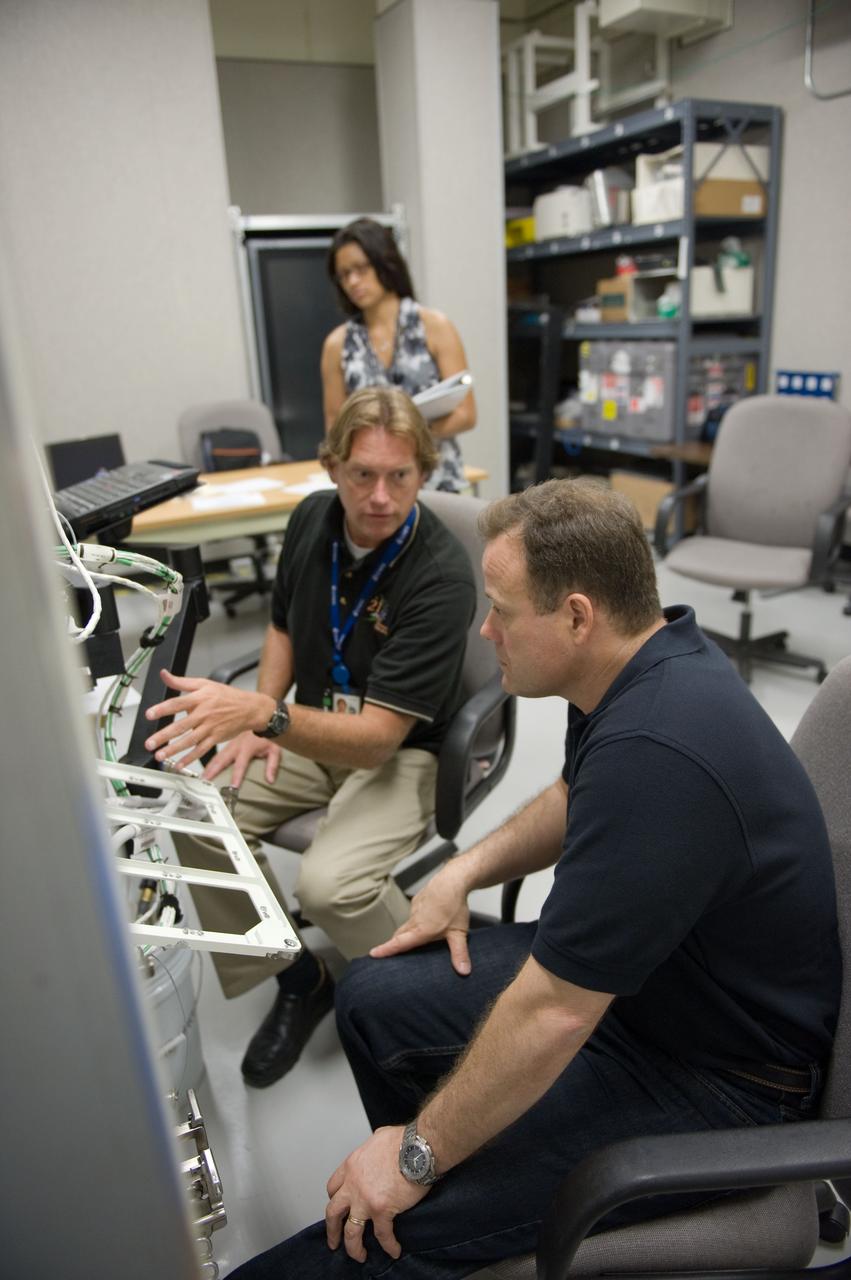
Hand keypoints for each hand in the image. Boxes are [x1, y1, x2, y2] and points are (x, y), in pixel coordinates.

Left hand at [144, 669, 273, 768]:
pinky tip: (179, 764)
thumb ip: (181, 682)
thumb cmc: (226, 696)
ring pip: (190, 740)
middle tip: (150, 743)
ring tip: (160, 754)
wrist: (250, 708)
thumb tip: (164, 674)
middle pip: (181, 726)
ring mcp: (210, 727)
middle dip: (164, 735)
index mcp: (200, 698)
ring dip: (174, 749)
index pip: (178, 703)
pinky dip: (190, 758)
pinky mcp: (216, 738)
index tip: (149, 714)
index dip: (163, 708)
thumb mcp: (204, 683)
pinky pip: (201, 750)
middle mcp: (204, 714)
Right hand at [203, 730, 281, 787]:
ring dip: (208, 767)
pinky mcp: (227, 743)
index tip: (233, 787)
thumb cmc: (267, 735)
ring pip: (216, 756)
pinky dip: (208, 760)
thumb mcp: (275, 749)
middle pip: (222, 760)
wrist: (262, 717)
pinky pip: (216, 752)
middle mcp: (236, 746)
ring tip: (201, 777)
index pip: (241, 765)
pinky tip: (203, 767)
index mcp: (247, 748)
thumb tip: (271, 780)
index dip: (237, 776)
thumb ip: (272, 765)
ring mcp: (230, 744)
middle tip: (205, 781)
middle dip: (213, 771)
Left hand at [325, 1126, 429, 1262]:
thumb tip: (377, 1151)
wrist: (418, 1148)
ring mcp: (366, 1200)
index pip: (334, 1187)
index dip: (335, 1199)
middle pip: (333, 1212)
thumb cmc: (403, 1140)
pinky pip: (383, 1235)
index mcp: (352, 1166)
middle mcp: (353, 1185)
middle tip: (334, 1240)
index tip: (339, 1207)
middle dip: (332, 1229)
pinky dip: (389, 1246)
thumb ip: (371, 1150)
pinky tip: (394, 1250)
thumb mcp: (378, 1138)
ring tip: (358, 1255)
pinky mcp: (383, 1210)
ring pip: (351, 1231)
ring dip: (352, 1247)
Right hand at [370, 862, 471, 974]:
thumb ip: (459, 953)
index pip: (399, 943)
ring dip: (408, 931)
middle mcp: (414, 920)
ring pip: (407, 923)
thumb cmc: (454, 905)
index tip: (373, 954)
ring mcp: (415, 909)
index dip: (386, 950)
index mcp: (421, 930)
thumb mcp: (459, 933)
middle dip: (394, 943)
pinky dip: (417, 919)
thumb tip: (463, 972)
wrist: (452, 879)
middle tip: (390, 952)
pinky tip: (429, 919)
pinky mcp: (418, 900)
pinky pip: (414, 913)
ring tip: (415, 938)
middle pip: (399, 934)